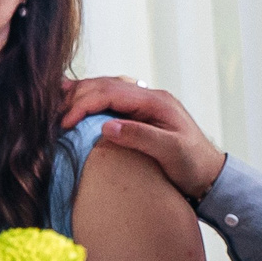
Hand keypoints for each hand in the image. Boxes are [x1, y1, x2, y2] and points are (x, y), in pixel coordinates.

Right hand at [62, 77, 226, 199]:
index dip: (83, 104)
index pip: (111, 92)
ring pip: (104, 89)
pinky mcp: (138, 113)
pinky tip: (70, 102)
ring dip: (78, 95)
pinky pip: (108, 100)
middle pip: (104, 86)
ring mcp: (143, 103)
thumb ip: (142, 137)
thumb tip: (106, 126)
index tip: (63, 123)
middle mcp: (149, 97)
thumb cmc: (194, 164)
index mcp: (156, 101)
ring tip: (53, 106)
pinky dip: (88, 100)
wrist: (210, 174)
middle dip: (75, 97)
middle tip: (52, 116)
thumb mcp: (171, 152)